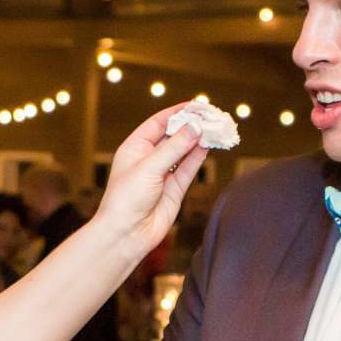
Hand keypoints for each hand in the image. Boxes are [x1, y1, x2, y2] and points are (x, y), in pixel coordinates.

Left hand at [91, 108, 208, 251]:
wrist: (126, 235)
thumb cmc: (126, 200)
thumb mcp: (149, 168)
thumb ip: (174, 148)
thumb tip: (194, 127)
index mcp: (135, 148)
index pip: (159, 123)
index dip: (177, 112)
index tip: (196, 105)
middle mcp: (149, 159)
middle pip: (174, 135)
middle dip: (192, 125)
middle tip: (210, 116)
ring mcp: (163, 174)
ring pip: (184, 151)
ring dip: (199, 140)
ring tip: (215, 128)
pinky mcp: (175, 189)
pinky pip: (189, 168)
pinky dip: (199, 156)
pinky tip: (209, 145)